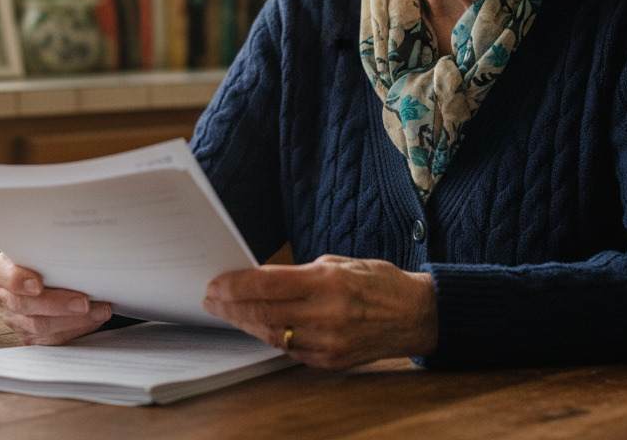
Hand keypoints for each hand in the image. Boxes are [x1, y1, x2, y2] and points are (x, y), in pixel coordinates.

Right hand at [0, 252, 111, 344]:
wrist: (53, 275)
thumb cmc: (49, 259)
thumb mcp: (46, 250)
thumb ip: (52, 252)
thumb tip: (82, 252)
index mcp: (1, 269)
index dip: (16, 280)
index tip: (38, 284)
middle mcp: (4, 295)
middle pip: (23, 304)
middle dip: (58, 304)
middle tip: (84, 302)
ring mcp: (15, 318)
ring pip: (40, 325)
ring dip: (74, 319)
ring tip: (100, 310)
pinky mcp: (30, 336)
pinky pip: (52, 338)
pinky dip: (77, 328)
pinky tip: (95, 318)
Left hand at [202, 254, 437, 369]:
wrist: (416, 316)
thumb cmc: (378, 282)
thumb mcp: (339, 264)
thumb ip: (299, 273)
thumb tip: (260, 279)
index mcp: (328, 283)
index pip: (268, 284)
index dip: (236, 285)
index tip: (216, 283)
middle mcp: (326, 315)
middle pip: (264, 312)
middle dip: (231, 306)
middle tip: (210, 299)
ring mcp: (328, 342)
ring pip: (272, 334)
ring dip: (245, 323)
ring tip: (226, 312)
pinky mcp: (330, 361)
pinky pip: (289, 350)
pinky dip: (270, 336)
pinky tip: (256, 325)